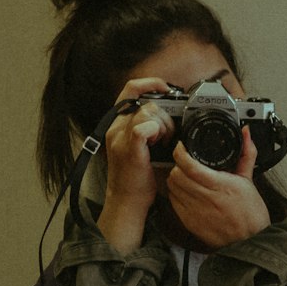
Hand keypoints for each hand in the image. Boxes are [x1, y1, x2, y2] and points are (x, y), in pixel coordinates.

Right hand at [98, 75, 175, 251]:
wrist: (127, 202)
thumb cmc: (137, 178)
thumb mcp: (143, 147)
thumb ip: (150, 129)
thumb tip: (170, 118)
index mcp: (118, 124)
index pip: (130, 90)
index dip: (150, 83)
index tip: (166, 88)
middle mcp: (116, 128)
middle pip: (144, 101)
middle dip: (164, 114)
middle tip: (168, 134)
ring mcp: (121, 138)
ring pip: (147, 112)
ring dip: (164, 125)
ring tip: (165, 142)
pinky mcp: (129, 149)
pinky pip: (143, 128)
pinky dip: (156, 131)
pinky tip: (161, 143)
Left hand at [165, 130, 270, 248]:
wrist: (250, 241)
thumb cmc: (251, 214)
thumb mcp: (249, 181)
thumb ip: (246, 154)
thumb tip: (246, 133)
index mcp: (220, 186)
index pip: (189, 165)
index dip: (180, 152)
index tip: (182, 147)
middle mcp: (206, 199)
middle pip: (176, 175)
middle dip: (177, 165)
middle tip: (184, 162)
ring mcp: (196, 212)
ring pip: (172, 188)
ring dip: (175, 179)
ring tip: (185, 177)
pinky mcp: (190, 223)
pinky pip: (174, 203)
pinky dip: (176, 194)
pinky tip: (187, 193)